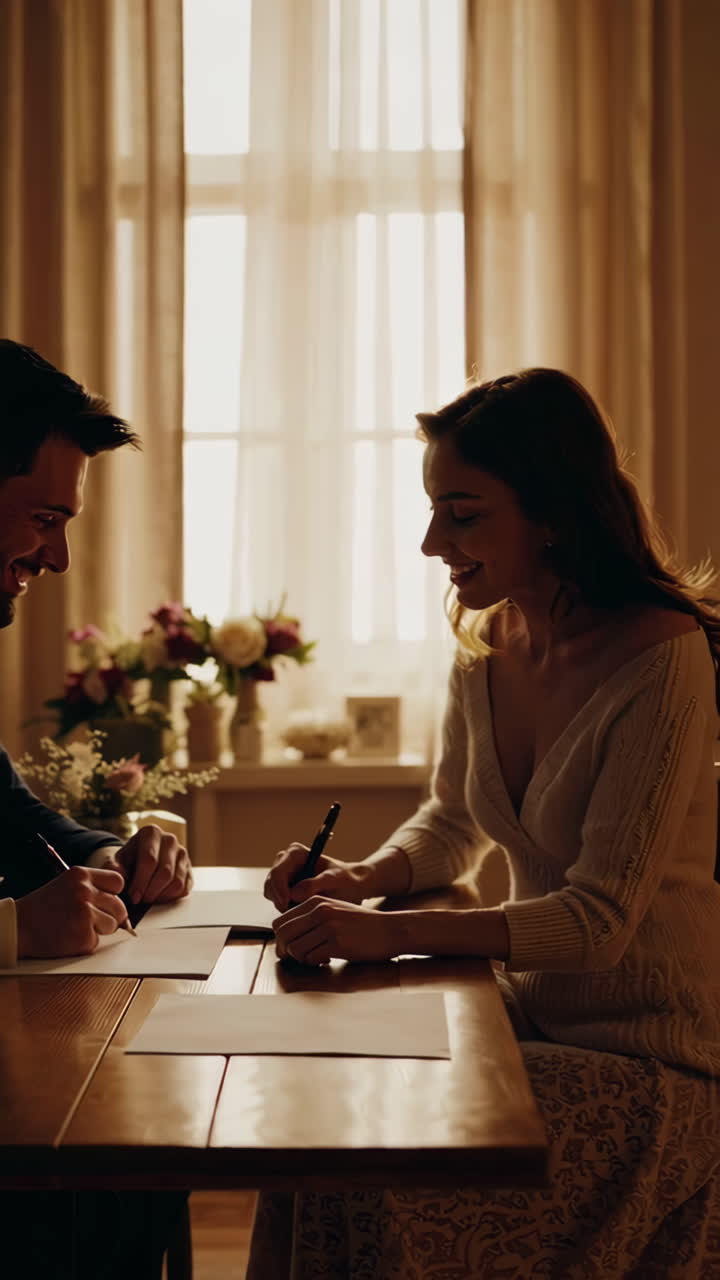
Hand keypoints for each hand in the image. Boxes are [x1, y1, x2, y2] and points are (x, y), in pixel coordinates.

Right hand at [15, 865, 128, 957]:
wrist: (19, 926)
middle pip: (119, 906)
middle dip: (110, 916)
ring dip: (99, 930)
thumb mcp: (67, 885)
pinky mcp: (83, 936)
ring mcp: (85, 914)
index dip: (113, 894)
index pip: (117, 881)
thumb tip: (121, 904)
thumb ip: (92, 888)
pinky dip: (85, 943)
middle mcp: (85, 891)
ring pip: (112, 925)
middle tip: (90, 920)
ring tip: (76, 926)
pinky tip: (69, 936)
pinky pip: (97, 941)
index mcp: (81, 875)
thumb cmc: (44, 907)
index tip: (104, 901)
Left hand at [101, 826, 192, 904]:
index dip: (141, 882)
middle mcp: (170, 840)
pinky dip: (171, 897)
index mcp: (151, 833)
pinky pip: (184, 887)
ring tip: (148, 900)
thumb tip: (119, 875)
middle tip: (140, 901)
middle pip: (165, 872)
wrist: (140, 860)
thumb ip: (113, 868)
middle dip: (151, 891)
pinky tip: (158, 897)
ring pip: (177, 881)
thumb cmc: (128, 860)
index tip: (133, 896)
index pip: (149, 859)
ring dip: (161, 896)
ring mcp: (182, 853)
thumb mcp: (117, 861)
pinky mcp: (189, 868)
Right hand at [264, 843, 371, 912]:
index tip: (287, 904)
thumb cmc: (346, 879)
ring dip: (285, 905)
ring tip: (306, 908)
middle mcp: (285, 862)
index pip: (278, 872)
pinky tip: (304, 909)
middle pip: (270, 884)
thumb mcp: (335, 880)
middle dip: (282, 899)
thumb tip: (294, 893)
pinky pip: (277, 903)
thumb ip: (316, 884)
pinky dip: (288, 909)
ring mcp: (283, 877)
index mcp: (295, 853)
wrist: (352, 887)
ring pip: (272, 896)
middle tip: (300, 910)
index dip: (279, 890)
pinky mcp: (284, 890)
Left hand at [273, 896, 403, 964]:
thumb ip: (310, 918)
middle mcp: (320, 911)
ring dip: (302, 959)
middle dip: (285, 951)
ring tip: (316, 957)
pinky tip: (327, 960)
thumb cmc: (361, 924)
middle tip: (296, 959)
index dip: (280, 939)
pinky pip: (311, 959)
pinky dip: (315, 963)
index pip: (281, 922)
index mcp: (316, 901)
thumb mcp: (334, 910)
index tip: (288, 948)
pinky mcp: (337, 944)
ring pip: (295, 949)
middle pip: (283, 936)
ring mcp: (328, 927)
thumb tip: (285, 939)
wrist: (390, 930)